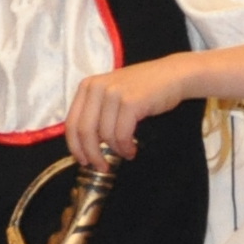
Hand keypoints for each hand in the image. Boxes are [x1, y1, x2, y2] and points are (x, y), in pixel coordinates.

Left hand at [64, 54, 198, 168]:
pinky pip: (122, 134)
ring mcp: (114, 93)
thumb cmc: (143, 89)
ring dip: (115, 151)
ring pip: (105, 135)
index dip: (76, 147)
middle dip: (92, 154)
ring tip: (125, 153)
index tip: (83, 161)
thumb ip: (96, 112)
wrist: (172, 75)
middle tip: (101, 167)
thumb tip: (86, 145)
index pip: (72, 122)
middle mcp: (97, 87)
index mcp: (88, 86)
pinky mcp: (130, 101)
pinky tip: (131, 150)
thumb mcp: (112, 94)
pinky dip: (126, 147)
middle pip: (85, 131)